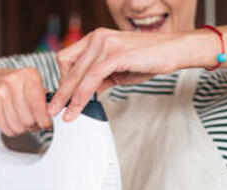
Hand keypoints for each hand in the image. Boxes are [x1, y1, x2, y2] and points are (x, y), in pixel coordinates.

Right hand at [0, 67, 51, 136]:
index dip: (45, 120)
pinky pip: (8, 129)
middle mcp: (13, 82)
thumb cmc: (10, 84)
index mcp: (28, 75)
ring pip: (19, 127)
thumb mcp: (29, 82)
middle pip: (30, 119)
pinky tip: (12, 121)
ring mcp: (0, 95)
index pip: (39, 105)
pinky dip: (12, 130)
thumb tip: (53, 114)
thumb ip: (42, 97)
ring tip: (22, 121)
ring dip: (23, 129)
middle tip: (33, 122)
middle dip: (33, 125)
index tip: (46, 123)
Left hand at [48, 29, 184, 120]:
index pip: (67, 59)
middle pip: (68, 68)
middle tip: (52, 111)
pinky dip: (82, 96)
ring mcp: (106, 44)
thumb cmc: (148, 60)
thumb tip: (84, 95)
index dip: (62, 80)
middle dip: (60, 93)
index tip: (62, 98)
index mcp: (96, 39)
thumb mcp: (117, 70)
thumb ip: (99, 79)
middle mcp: (98, 38)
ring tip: (64, 115)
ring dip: (68, 98)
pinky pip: (92, 78)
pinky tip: (78, 108)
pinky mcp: (115, 54)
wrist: (174, 51)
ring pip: (78, 75)